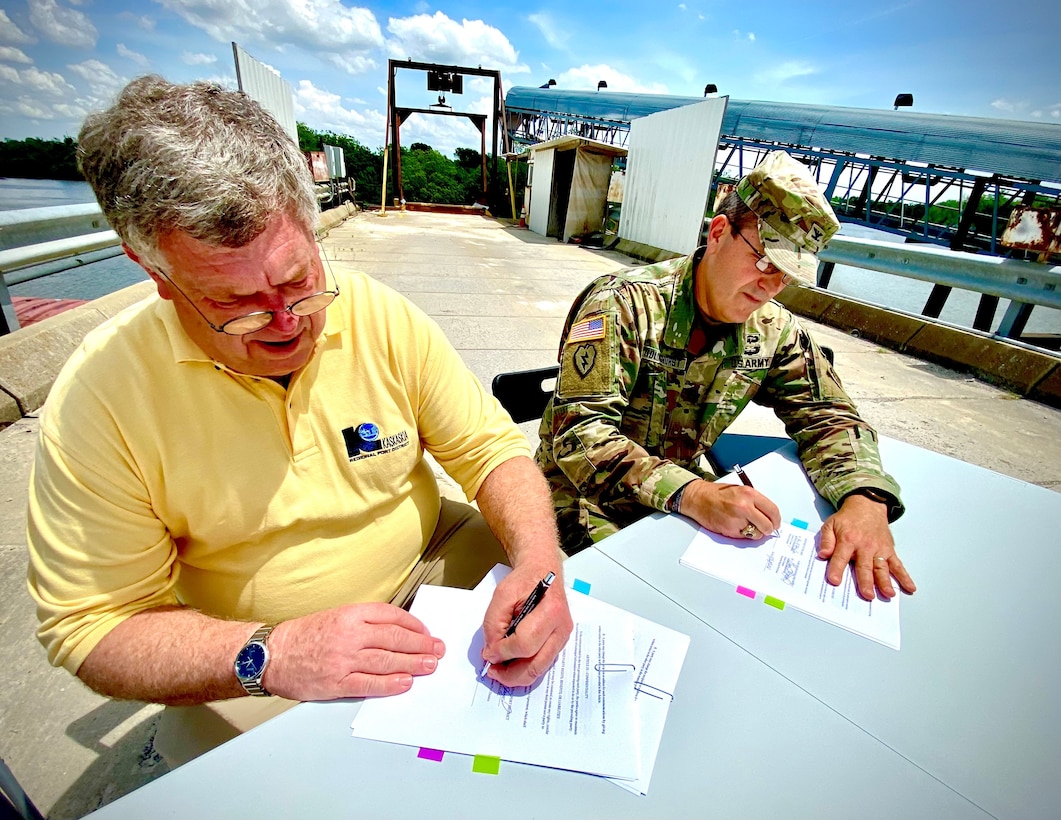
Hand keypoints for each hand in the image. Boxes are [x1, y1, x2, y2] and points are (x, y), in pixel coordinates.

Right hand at [263, 603, 445, 699]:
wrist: (269, 655)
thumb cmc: (302, 635)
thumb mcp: (334, 616)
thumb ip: (363, 622)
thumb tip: (397, 631)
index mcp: (349, 614)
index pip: (391, 616)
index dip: (413, 624)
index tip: (426, 631)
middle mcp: (349, 635)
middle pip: (394, 639)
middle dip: (421, 645)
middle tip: (437, 650)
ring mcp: (343, 660)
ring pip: (386, 661)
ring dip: (413, 663)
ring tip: (430, 665)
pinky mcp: (336, 683)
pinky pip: (369, 684)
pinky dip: (390, 684)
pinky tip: (405, 682)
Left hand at [480, 563, 572, 687]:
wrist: (543, 571)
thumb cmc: (524, 581)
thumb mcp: (502, 594)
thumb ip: (494, 624)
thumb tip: (492, 652)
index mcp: (550, 611)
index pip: (525, 644)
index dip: (503, 652)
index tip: (488, 652)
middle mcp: (561, 628)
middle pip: (535, 665)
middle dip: (510, 674)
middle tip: (491, 671)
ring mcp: (562, 638)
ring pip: (540, 670)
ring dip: (516, 676)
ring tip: (499, 671)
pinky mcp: (559, 644)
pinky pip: (541, 664)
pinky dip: (524, 669)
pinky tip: (510, 665)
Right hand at [679, 479, 781, 539]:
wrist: (698, 498)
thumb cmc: (718, 493)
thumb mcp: (741, 490)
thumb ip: (755, 502)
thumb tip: (768, 516)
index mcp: (749, 494)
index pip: (773, 511)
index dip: (776, 520)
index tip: (776, 523)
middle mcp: (744, 506)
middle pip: (768, 525)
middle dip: (768, 529)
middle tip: (765, 528)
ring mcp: (737, 519)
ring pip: (757, 534)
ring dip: (755, 532)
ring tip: (746, 524)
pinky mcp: (729, 529)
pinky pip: (744, 537)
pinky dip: (742, 533)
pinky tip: (735, 525)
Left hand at [818, 495, 916, 599]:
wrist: (867, 506)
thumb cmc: (848, 519)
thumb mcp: (830, 525)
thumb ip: (826, 540)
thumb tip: (823, 554)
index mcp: (848, 540)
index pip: (841, 557)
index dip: (837, 569)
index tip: (834, 581)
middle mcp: (865, 546)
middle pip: (865, 566)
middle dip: (865, 581)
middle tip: (867, 595)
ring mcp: (879, 549)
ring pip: (882, 568)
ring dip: (885, 582)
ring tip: (888, 595)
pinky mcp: (889, 551)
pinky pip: (898, 565)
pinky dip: (904, 576)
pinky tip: (909, 587)